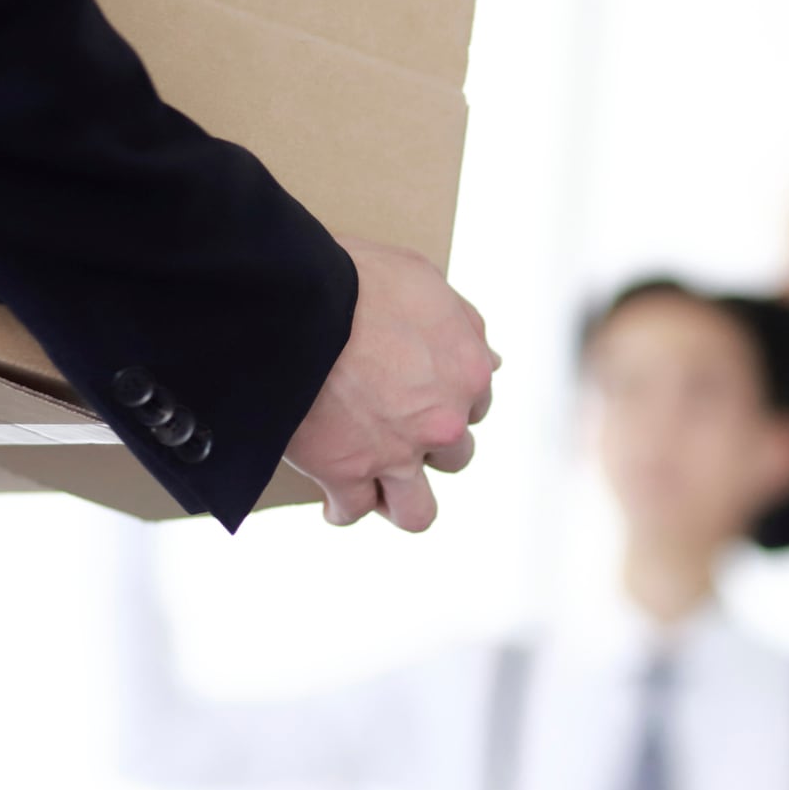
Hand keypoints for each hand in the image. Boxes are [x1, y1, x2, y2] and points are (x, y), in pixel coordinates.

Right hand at [283, 238, 497, 532]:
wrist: (298, 303)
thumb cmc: (356, 278)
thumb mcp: (424, 280)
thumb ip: (462, 323)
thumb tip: (490, 360)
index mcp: (467, 373)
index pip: (475, 405)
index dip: (447, 400)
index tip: (421, 395)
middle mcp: (442, 422)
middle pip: (454, 456)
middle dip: (429, 446)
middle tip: (395, 430)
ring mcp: (396, 454)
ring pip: (417, 511)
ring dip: (401, 499)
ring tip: (379, 489)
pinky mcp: (345, 473)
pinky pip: (352, 511)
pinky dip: (341, 509)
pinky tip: (333, 502)